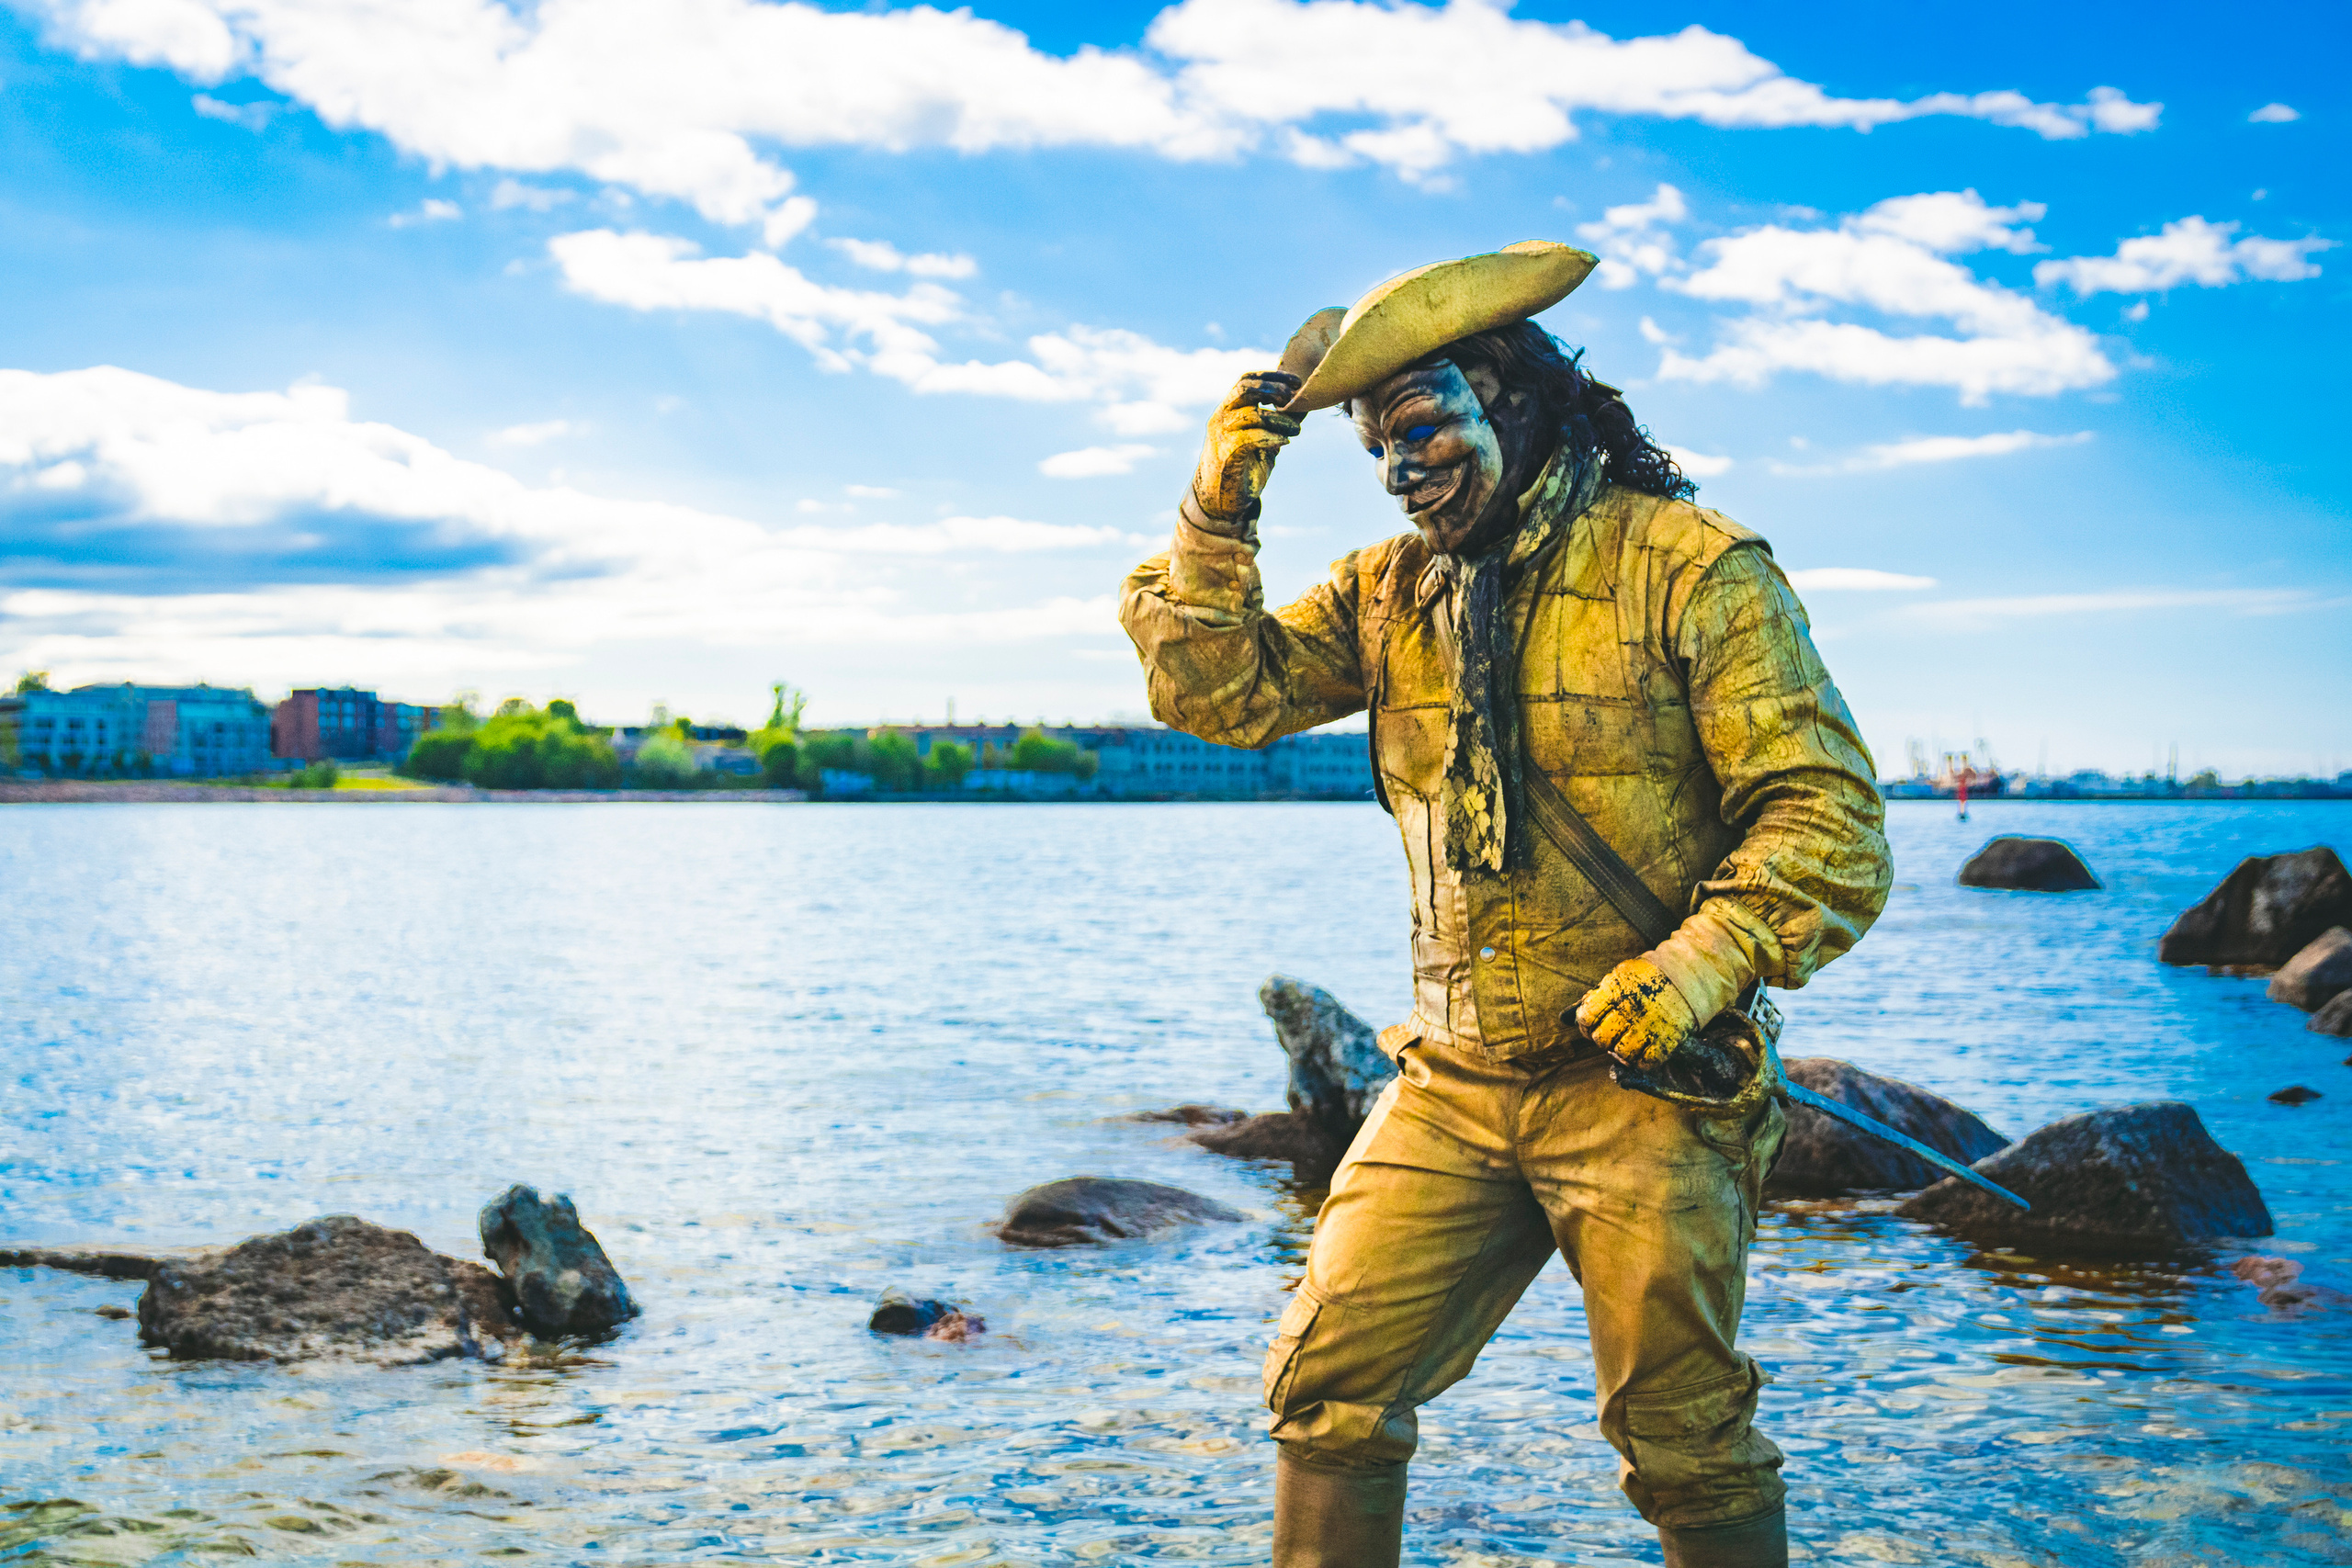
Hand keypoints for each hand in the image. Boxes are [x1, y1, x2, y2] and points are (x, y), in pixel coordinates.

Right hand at [1191, 371, 1303, 521]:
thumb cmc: (1243, 467)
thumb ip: (1277, 423)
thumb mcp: (1262, 440)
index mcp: (1228, 409)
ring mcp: (1221, 435)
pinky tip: (1284, 442)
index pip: (1247, 380)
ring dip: (1280, 420)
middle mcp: (1221, 417)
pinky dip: (1272, 438)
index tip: (1297, 382)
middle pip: (1246, 389)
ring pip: (1252, 415)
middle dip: (1275, 390)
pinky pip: (1251, 439)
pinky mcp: (1227, 455)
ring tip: (1296, 429)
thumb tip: (1303, 406)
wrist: (1219, 500)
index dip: (1273, 376)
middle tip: (1295, 400)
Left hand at [1576, 958, 1696, 1070]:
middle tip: (1614, 1034)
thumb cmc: (1647, 978)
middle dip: (1603, 1039)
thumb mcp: (1617, 980)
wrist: (1690, 974)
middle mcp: (1629, 1009)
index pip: (1586, 1018)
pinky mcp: (1668, 1040)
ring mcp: (1649, 1025)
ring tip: (1629, 1042)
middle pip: (1601, 1039)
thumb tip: (1562, 1018)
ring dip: (1622, 1052)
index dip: (1587, 1025)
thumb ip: (1591, 999)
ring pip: (1621, 1053)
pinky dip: (1642, 1061)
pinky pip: (1646, 1062)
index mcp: (1614, 990)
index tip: (1595, 1024)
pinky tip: (1645, 1050)